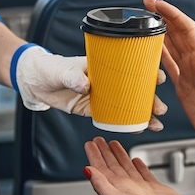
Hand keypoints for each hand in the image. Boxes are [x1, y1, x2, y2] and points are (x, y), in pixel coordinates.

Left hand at [14, 44, 167, 130]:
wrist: (35, 82)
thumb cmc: (49, 68)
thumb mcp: (61, 70)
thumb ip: (72, 76)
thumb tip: (85, 84)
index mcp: (104, 65)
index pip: (131, 66)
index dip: (147, 72)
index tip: (158, 77)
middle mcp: (107, 80)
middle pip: (135, 89)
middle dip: (151, 99)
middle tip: (160, 108)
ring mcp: (102, 96)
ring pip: (128, 105)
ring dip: (144, 115)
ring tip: (156, 124)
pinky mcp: (93, 109)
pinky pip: (114, 118)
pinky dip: (127, 124)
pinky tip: (139, 130)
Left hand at [84, 137, 194, 194]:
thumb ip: (101, 185)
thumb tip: (87, 170)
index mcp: (116, 191)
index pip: (100, 169)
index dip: (94, 156)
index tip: (90, 144)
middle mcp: (127, 190)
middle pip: (111, 166)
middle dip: (104, 153)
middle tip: (99, 140)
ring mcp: (140, 189)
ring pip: (126, 168)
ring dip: (119, 156)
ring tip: (114, 144)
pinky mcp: (156, 190)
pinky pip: (144, 174)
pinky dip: (138, 166)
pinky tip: (136, 160)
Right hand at [143, 0, 194, 150]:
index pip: (187, 29)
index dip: (172, 14)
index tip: (157, 3)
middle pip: (176, 32)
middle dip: (162, 16)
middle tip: (146, 3)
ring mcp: (189, 73)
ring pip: (171, 45)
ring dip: (159, 31)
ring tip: (144, 19)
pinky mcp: (183, 86)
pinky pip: (168, 64)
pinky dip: (158, 53)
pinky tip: (150, 46)